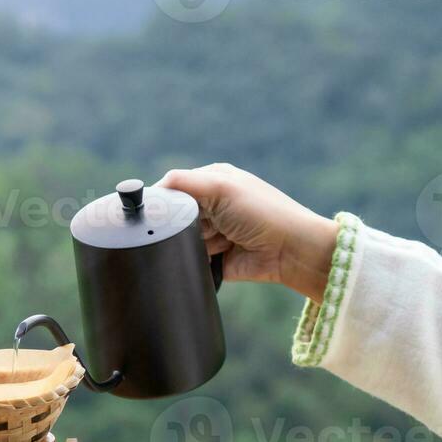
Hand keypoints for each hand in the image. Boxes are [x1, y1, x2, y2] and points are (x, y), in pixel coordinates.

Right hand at [157, 164, 338, 301]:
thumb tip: (153, 188)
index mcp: (213, 181)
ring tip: (215, 240)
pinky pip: (192, 260)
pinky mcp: (215, 258)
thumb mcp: (221, 186)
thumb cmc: (261, 212)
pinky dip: (195, 259)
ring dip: (190, 242)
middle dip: (178, 222)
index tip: (155, 210)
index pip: (176, 187)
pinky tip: (211, 255)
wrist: (289, 251)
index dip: (164, 198)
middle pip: (176, 214)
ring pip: (182, 238)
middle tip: (194, 226)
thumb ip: (184, 182)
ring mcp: (213, 232)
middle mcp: (212, 205)